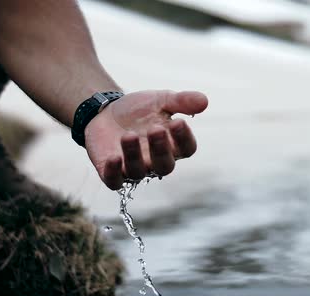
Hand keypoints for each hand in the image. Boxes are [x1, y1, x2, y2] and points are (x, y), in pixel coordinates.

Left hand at [84, 90, 207, 189]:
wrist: (105, 110)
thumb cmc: (138, 109)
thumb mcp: (161, 100)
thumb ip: (182, 101)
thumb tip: (204, 102)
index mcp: (172, 145)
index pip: (186, 149)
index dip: (184, 139)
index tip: (177, 122)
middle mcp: (155, 161)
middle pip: (164, 166)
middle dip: (160, 149)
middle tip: (156, 129)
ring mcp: (133, 168)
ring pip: (138, 172)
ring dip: (134, 155)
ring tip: (128, 135)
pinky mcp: (111, 172)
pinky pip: (114, 181)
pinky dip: (113, 173)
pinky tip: (113, 158)